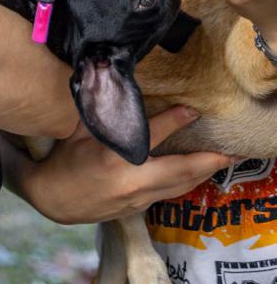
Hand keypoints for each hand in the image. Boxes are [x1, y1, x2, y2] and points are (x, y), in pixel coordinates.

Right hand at [19, 107, 232, 223]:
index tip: (192, 110)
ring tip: (223, 161)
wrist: (52, 199)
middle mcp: (130, 180)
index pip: (151, 136)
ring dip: (203, 174)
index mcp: (112, 157)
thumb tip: (110, 76)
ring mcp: (136, 198)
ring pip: (179, 186)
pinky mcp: (138, 207)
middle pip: (179, 171)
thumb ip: (99, 108)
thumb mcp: (77, 130)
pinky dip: (186, 182)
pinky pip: (169, 193)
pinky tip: (197, 174)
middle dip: (208, 161)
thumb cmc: (63, 159)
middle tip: (231, 151)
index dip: (174, 121)